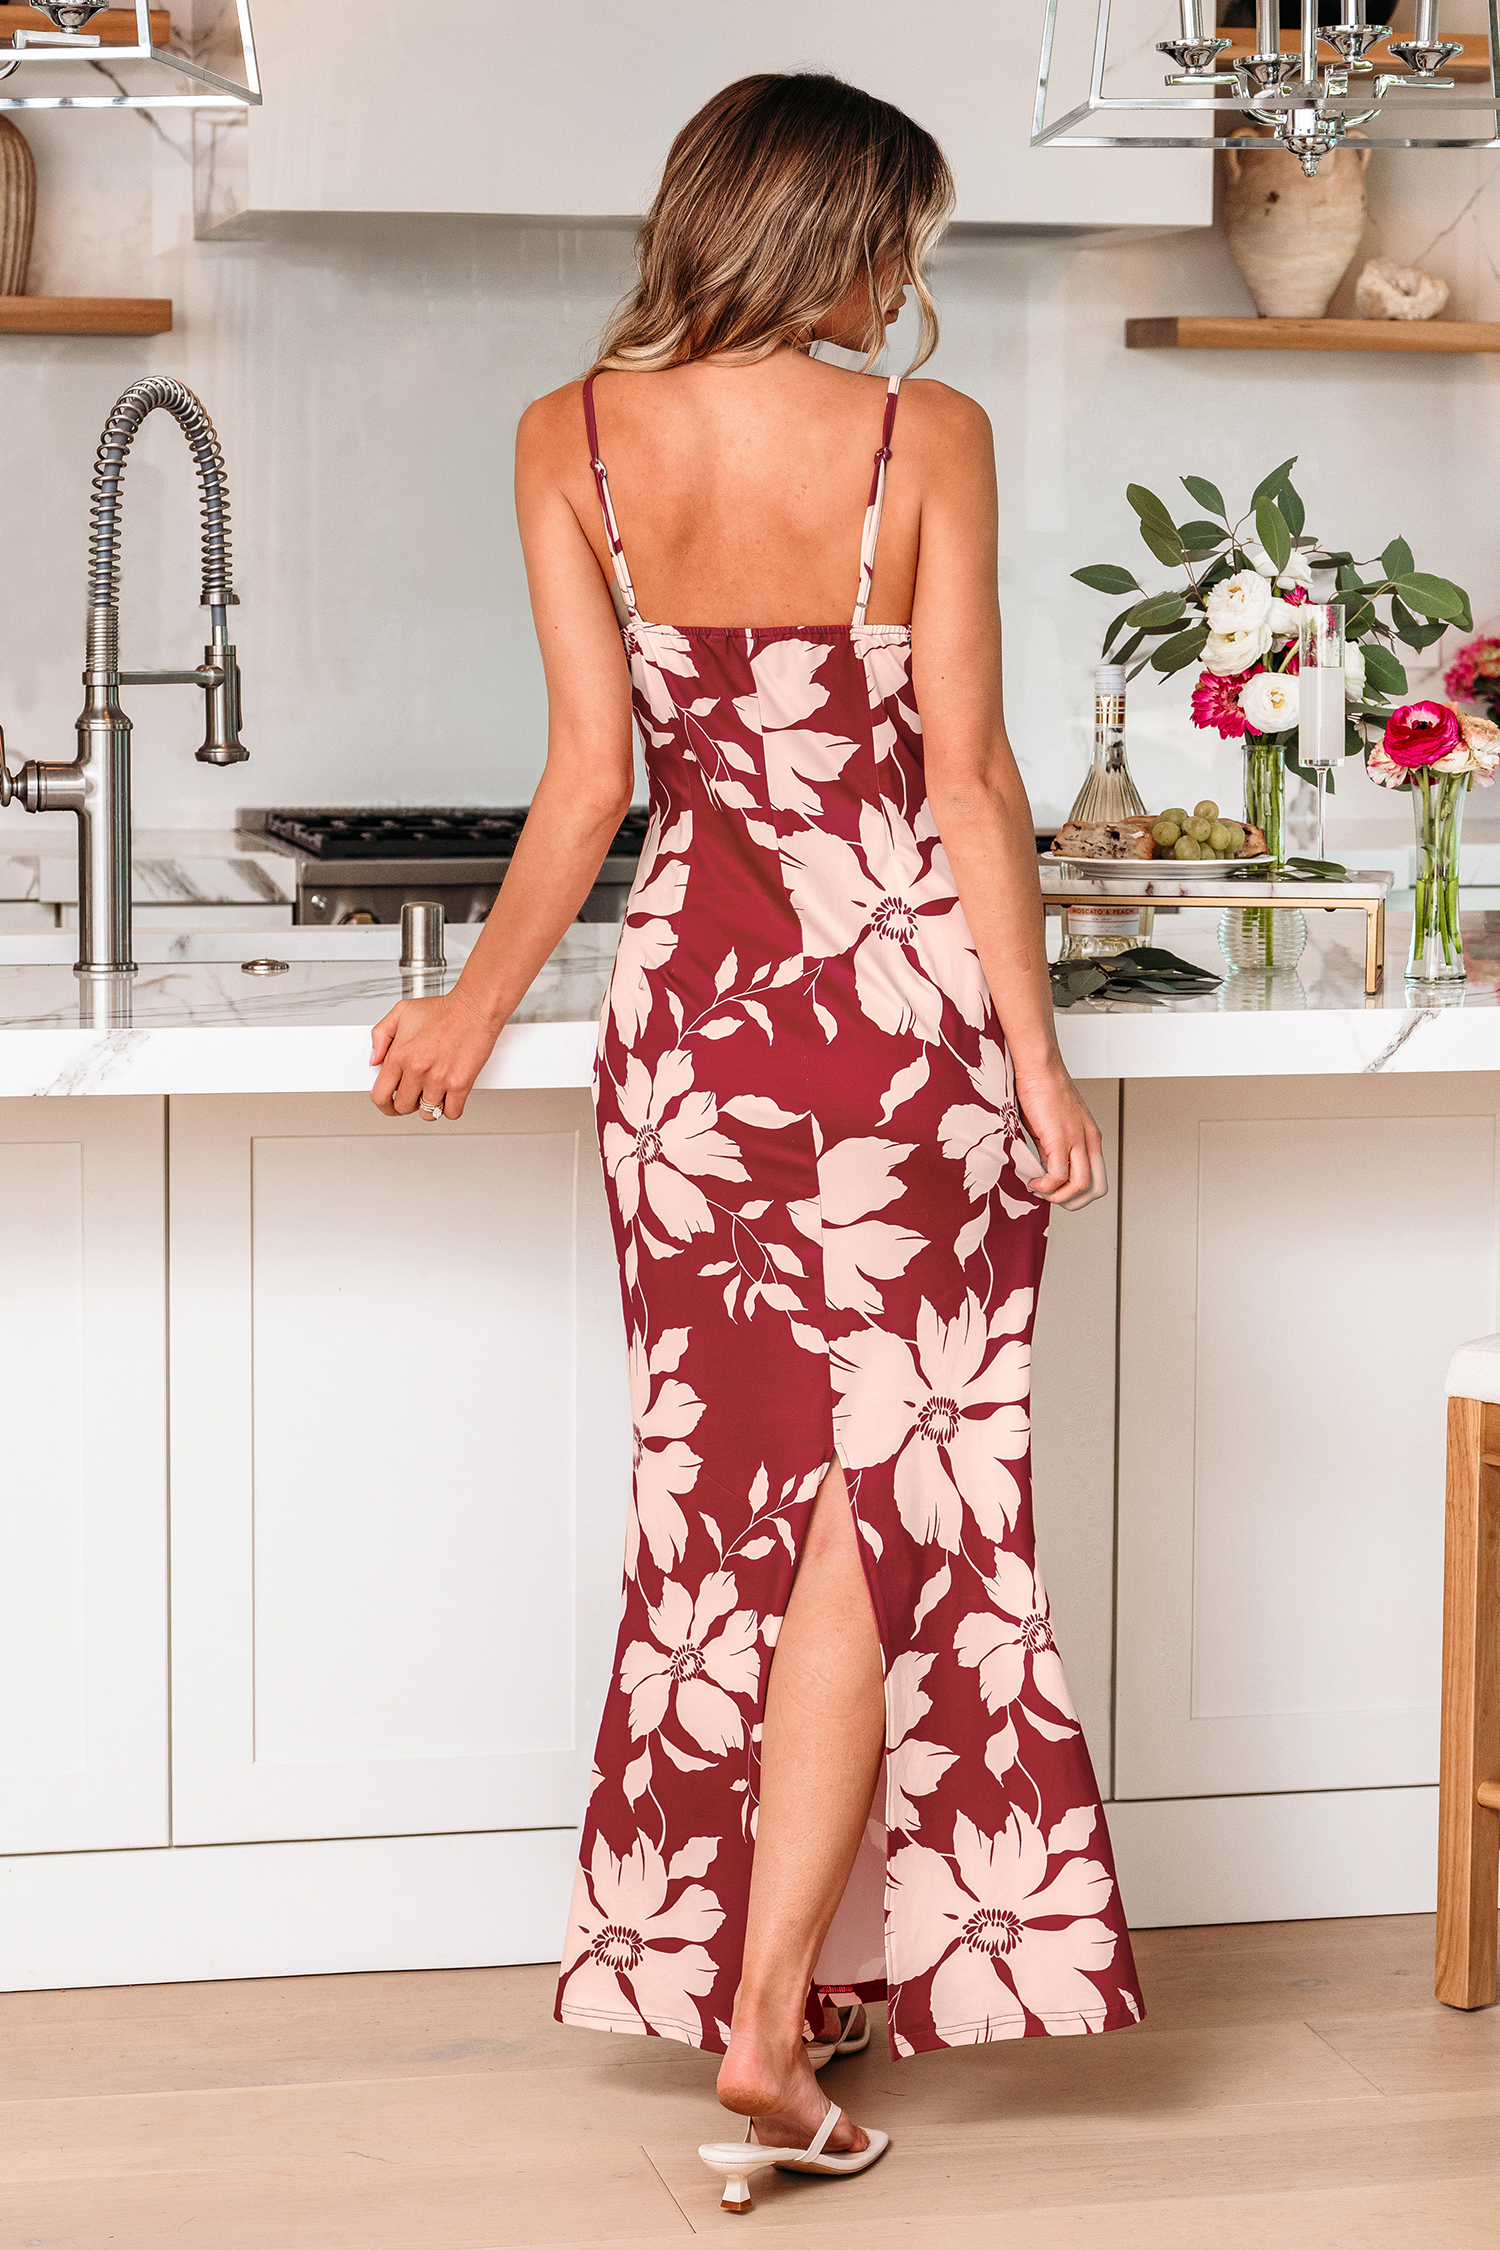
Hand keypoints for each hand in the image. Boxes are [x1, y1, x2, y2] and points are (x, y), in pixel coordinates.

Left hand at [369, 984, 503, 1119]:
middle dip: (407, 1104)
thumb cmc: (443, 1010)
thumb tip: (374, 1059)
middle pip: (403, 1107)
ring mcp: (439, 1079)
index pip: (380, 1096)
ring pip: (427, 1113)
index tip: (388, 1104)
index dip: (383, 1104)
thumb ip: (380, 1035)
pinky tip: (449, 1097)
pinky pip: (451, 1113)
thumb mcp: (401, 1012)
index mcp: (400, 1055)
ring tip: (433, 1093)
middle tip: (414, 1095)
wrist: (473, 1008)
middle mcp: (417, 1070)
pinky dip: (450, 1109)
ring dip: (429, 1106)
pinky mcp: (460, 1084)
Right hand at [1011, 1059, 1107, 1210]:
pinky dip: (1045, 1185)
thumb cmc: (1043, 1089)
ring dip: (1059, 1196)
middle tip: (1052, 1198)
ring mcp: (1077, 1140)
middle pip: (1096, 1187)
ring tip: (1041, 1190)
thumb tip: (1045, 1170)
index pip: (1098, 1177)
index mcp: (1090, 1137)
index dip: (1078, 1192)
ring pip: (1081, 1185)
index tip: (1057, 1191)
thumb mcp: (1054, 1124)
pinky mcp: (1060, 1139)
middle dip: (1073, 1200)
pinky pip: (1058, 1175)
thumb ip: (1054, 1148)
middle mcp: (1089, 1140)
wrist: (1039, 1068)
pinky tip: (1034, 1181)